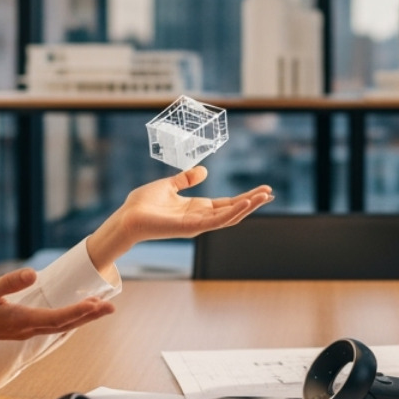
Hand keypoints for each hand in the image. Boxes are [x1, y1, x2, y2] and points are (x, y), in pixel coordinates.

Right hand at [0, 267, 115, 382]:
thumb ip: (8, 283)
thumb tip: (32, 274)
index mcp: (19, 320)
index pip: (56, 318)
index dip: (78, 312)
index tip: (97, 305)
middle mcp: (27, 328)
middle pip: (64, 324)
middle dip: (89, 315)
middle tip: (111, 307)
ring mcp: (26, 330)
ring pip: (60, 326)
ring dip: (82, 317)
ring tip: (102, 308)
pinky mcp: (23, 328)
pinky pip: (53, 325)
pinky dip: (69, 318)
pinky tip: (78, 312)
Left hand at [86, 166, 272, 269]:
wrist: (128, 217)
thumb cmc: (143, 204)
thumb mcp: (169, 185)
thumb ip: (186, 179)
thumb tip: (203, 171)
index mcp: (196, 208)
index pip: (227, 203)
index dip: (245, 197)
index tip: (262, 190)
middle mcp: (201, 218)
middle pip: (233, 210)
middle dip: (252, 202)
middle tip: (270, 193)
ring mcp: (198, 224)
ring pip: (230, 216)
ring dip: (248, 207)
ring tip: (265, 196)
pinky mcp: (192, 227)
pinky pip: (218, 220)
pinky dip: (233, 212)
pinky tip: (246, 203)